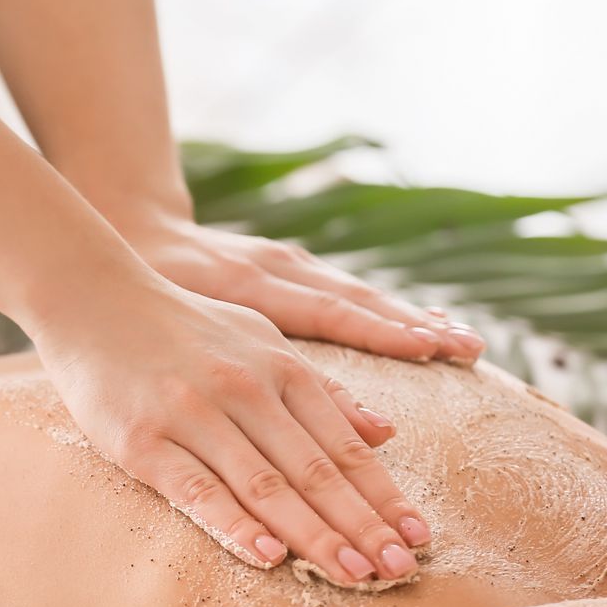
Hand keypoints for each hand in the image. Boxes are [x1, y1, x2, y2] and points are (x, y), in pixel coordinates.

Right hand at [35, 278, 432, 586]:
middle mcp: (245, 390)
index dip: (384, 496)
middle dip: (362, 526)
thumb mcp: (260, 340)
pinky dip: (234, 523)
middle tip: (398, 573)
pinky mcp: (143, 441)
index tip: (418, 539)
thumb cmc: (181, 325)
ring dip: (314, 534)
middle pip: (316, 471)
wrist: (92, 297)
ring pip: (266, 485)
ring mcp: (193, 415)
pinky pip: (196, 490)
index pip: (344, 446)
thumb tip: (385, 432)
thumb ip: (320, 389)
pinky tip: (269, 555)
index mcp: (280, 368)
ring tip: (353, 576)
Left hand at [120, 213, 486, 364]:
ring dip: (411, 319)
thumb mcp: (181, 319)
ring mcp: (289, 262)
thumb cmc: (153, 289)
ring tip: (462, 342)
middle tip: (469, 350)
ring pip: (360, 293)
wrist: (136, 231)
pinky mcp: (291, 265)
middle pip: (359, 299)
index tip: (431, 349)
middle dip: (415, 327)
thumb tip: (267, 375)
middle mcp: (280, 266)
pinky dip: (386, 311)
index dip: (380, 331)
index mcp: (252, 279)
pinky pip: (348, 291)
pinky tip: (422, 326)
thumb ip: (229, 350)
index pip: (329, 308)